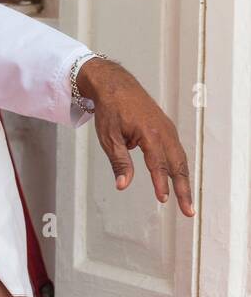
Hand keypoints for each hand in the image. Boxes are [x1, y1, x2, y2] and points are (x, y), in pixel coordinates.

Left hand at [77, 57, 194, 216]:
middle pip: (177, 165)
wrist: (116, 86)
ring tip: (186, 201)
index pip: (158, 164)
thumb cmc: (110, 111)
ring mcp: (168, 130)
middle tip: (187, 211)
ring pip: (180, 160)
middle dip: (183, 189)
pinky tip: (177, 181)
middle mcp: (165, 132)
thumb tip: (122, 185)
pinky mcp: (167, 129)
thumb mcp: (109, 138)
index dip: (161, 184)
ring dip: (183, 181)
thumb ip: (119, 162)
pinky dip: (179, 168)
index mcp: (150, 134)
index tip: (164, 200)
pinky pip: (176, 152)